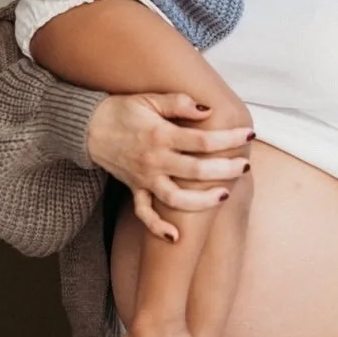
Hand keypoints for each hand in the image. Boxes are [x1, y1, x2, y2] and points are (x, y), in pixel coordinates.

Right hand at [86, 92, 252, 240]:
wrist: (89, 127)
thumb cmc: (124, 110)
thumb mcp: (150, 98)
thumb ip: (178, 103)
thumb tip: (207, 109)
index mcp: (161, 135)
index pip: (202, 140)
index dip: (228, 137)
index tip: (248, 134)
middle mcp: (154, 160)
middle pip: (195, 170)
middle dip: (224, 170)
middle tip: (245, 166)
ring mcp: (144, 178)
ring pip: (174, 198)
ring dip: (200, 201)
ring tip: (224, 195)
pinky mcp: (134, 189)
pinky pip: (145, 213)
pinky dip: (158, 228)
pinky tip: (176, 238)